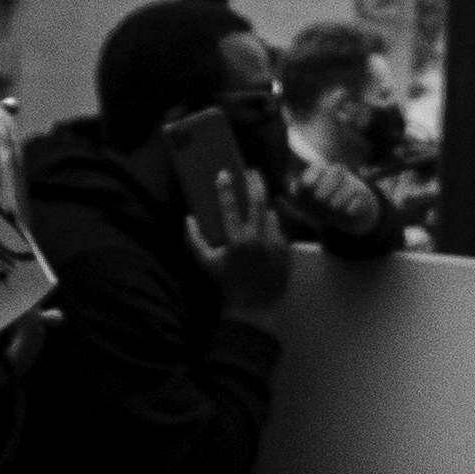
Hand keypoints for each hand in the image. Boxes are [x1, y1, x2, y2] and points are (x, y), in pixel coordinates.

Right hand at [201, 168, 295, 318]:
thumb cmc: (228, 282)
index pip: (231, 207)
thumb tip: (188, 217)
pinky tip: (263, 223)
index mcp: (238, 241)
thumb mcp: (206, 263)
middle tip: (251, 171)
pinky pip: (277, 228)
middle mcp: (259, 239)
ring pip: (270, 213)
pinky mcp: (286, 247)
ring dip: (264, 205)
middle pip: (258, 201)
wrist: (256, 303)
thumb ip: (194, 240)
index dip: (226, 189)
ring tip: (257, 197)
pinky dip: (270, 223)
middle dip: (255, 182)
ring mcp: (276, 242)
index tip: (223, 173)